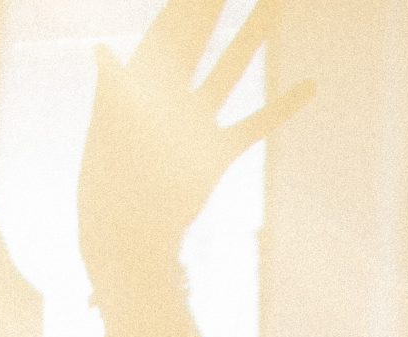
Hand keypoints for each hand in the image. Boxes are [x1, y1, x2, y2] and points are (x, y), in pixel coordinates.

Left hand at [78, 0, 312, 294]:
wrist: (129, 240)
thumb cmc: (111, 190)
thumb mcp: (112, 136)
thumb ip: (115, 90)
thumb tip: (98, 51)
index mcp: (141, 86)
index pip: (169, 29)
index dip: (188, 2)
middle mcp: (170, 97)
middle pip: (200, 37)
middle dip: (217, 4)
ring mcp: (195, 125)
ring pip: (231, 69)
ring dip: (254, 36)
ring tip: (276, 4)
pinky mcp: (214, 155)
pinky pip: (252, 125)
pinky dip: (280, 108)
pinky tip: (309, 86)